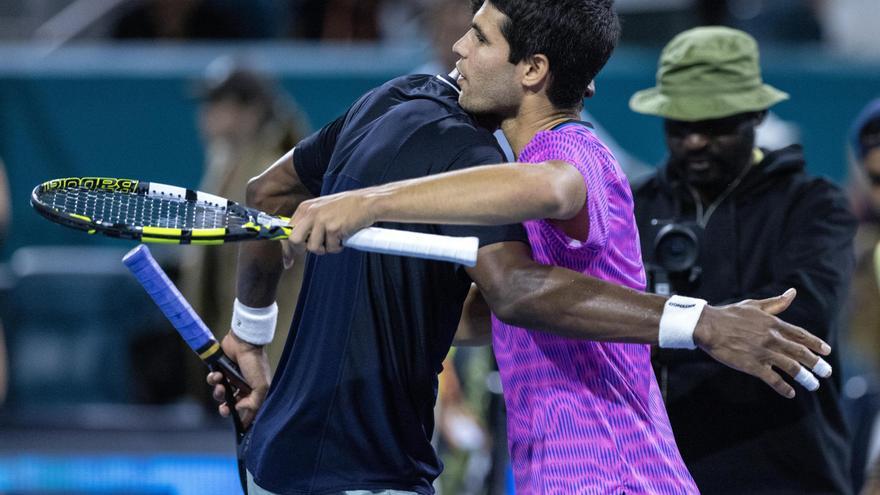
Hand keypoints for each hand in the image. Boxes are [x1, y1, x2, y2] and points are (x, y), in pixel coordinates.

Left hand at [206, 331, 271, 428]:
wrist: (243, 342)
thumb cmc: (255, 362)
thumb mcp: (260, 386)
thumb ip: (254, 403)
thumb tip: (241, 411)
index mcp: (254, 390)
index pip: (248, 409)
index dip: (243, 418)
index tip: (238, 426)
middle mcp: (242, 386)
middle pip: (232, 404)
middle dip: (226, 408)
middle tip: (224, 409)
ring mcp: (231, 378)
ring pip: (220, 394)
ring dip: (218, 392)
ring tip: (220, 385)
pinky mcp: (221, 370)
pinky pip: (213, 381)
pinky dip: (213, 380)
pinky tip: (217, 375)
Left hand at [285, 189, 377, 255]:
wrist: (366, 202)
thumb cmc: (346, 207)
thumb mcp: (321, 209)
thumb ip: (308, 222)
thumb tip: (297, 242)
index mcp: (305, 208)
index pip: (287, 231)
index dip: (287, 249)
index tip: (288, 261)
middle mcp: (311, 213)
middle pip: (293, 240)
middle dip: (300, 250)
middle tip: (313, 249)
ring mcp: (322, 221)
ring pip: (313, 248)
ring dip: (324, 249)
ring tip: (334, 240)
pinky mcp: (333, 228)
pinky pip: (330, 248)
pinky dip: (337, 247)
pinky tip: (343, 238)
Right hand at [693, 288, 831, 398]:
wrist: (708, 326)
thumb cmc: (729, 314)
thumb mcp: (754, 305)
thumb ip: (776, 303)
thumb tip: (792, 292)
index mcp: (773, 324)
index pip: (801, 335)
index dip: (816, 344)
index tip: (827, 352)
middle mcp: (772, 338)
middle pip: (800, 353)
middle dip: (816, 364)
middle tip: (826, 372)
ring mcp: (763, 353)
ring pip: (791, 367)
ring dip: (805, 377)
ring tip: (814, 385)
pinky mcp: (752, 365)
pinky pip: (772, 379)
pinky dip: (783, 387)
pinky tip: (790, 393)